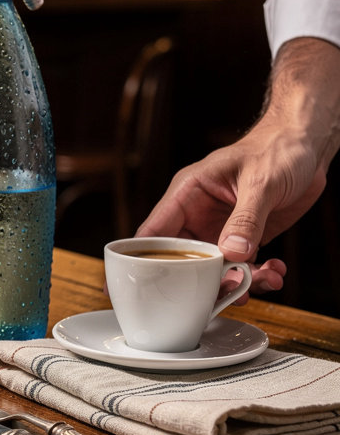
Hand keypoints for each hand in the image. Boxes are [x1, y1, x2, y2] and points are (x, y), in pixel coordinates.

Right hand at [138, 37, 339, 295]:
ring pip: (215, 269)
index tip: (127, 286)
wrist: (307, 145)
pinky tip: (274, 271)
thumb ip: (246, 219)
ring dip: (238, 281)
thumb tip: (233, 253)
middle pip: (184, 260)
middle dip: (203, 281)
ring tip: (262, 281)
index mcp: (187, 195)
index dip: (139, 261)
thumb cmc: (276, 148)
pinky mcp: (244, 238)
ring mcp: (220, 228)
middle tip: (229, 289)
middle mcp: (198, 215)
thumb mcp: (260, 182)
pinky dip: (259, 275)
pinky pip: (242, 266)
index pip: (153, 232)